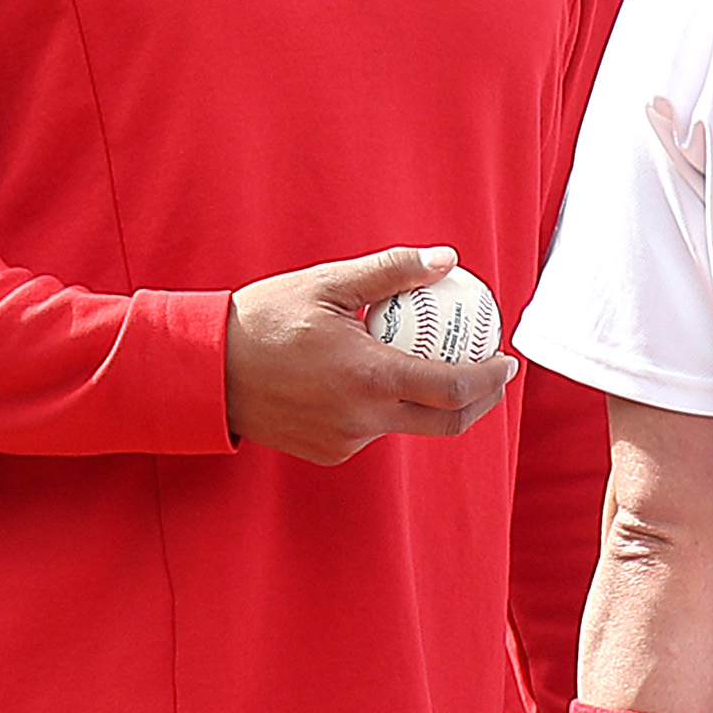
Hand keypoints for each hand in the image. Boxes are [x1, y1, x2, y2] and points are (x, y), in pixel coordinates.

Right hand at [225, 246, 517, 464]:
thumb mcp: (328, 283)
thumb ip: (392, 271)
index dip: (491, 377)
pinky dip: (386, 407)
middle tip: (492, 373)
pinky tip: (375, 378)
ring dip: (427, 400)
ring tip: (433, 363)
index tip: (506, 359)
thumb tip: (446, 260)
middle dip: (481, 400)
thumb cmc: (264, 320)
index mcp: (370, 378)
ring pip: (406, 424)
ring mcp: (345, 442)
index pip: (454, 388)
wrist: (205, 372)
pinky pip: (372, 430)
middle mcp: (363, 419)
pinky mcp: (328, 453)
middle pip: (446, 421)